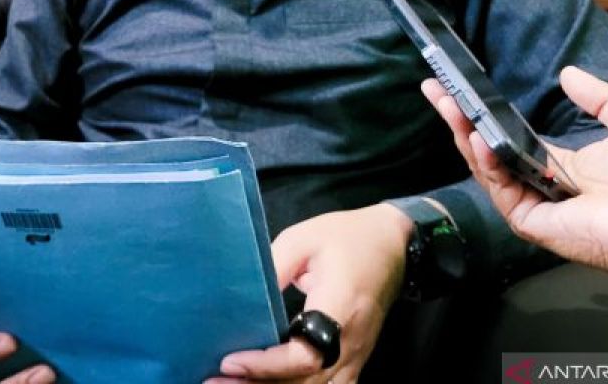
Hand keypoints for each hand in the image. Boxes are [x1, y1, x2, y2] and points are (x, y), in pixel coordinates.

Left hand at [206, 204, 412, 383]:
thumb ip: (274, 266)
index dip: (266, 365)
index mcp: (340, 307)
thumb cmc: (346, 237)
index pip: (304, 354)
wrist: (393, 244)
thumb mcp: (303, 239)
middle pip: (307, 382)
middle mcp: (351, 341)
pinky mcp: (353, 358)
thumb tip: (243, 294)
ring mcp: (356, 355)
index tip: (230, 361)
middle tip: (214, 382)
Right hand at [422, 65, 607, 285]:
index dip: (485, 115)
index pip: (510, 138)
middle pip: (488, 149)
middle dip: (460, 119)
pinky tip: (478, 136)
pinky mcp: (529, 221)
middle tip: (436, 91)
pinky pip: (500, 188)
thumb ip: (601, 97)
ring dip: (464, 134)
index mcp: (562, 165)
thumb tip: (568, 74)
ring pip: (486, 166)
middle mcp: (541, 185)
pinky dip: (486, 161)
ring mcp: (532, 203)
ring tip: (448, 105)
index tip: (460, 90)